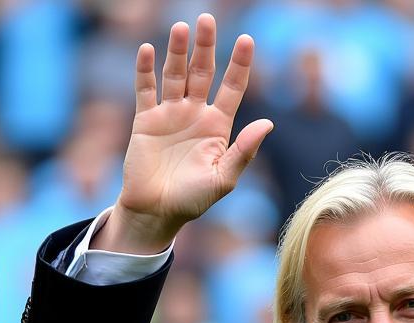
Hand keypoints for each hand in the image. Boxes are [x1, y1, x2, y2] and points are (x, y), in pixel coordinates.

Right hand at [98, 13, 272, 254]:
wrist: (157, 212)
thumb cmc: (193, 200)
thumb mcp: (224, 178)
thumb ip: (244, 151)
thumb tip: (268, 123)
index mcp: (218, 126)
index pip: (232, 88)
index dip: (240, 65)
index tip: (247, 40)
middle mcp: (195, 114)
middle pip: (202, 72)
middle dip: (206, 47)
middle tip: (208, 19)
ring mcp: (170, 114)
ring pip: (175, 74)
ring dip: (177, 51)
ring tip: (181, 28)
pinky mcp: (145, 119)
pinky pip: (145, 89)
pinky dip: (145, 70)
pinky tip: (147, 50)